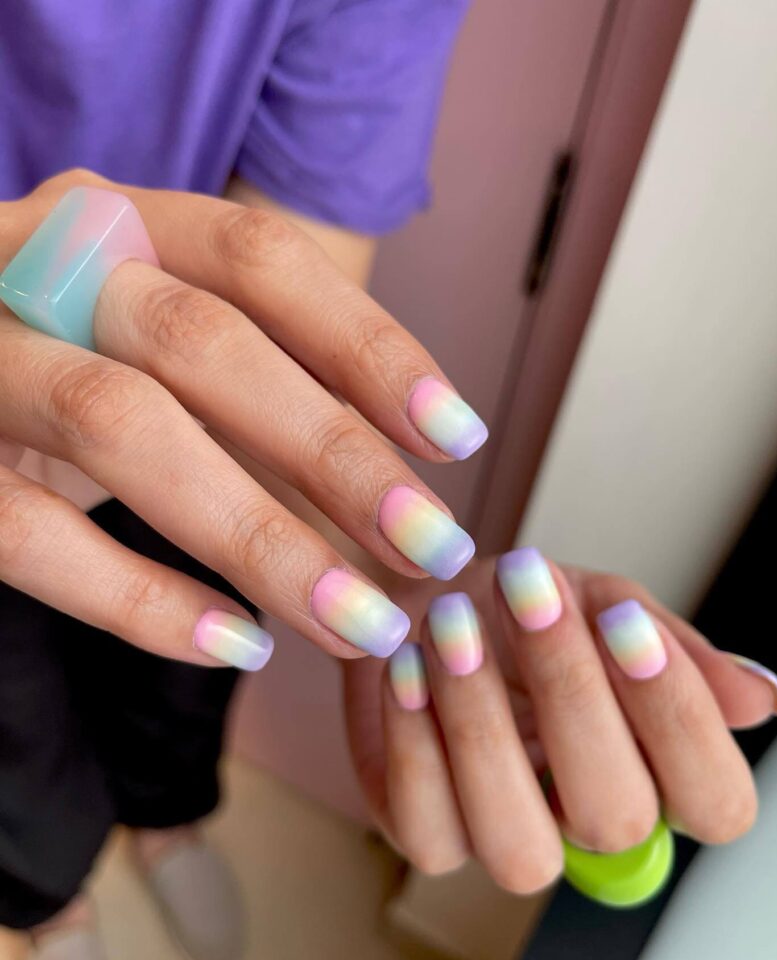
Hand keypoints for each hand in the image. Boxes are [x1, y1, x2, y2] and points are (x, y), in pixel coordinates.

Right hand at [0, 169, 485, 666]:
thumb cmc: (61, 365)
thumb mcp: (151, 344)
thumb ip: (255, 390)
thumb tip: (395, 495)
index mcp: (115, 222)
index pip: (259, 259)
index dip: (367, 344)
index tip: (459, 437)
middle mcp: (36, 264)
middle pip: (205, 344)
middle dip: (336, 453)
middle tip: (432, 548)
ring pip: (122, 428)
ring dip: (262, 539)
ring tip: (359, 622)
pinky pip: (33, 533)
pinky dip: (140, 599)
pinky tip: (236, 644)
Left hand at [344, 552, 776, 892]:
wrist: (421, 598)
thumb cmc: (519, 606)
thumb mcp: (599, 603)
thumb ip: (670, 647)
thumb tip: (759, 698)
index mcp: (649, 767)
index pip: (714, 801)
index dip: (681, 720)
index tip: (626, 621)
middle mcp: (582, 819)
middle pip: (617, 820)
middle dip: (572, 694)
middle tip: (528, 588)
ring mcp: (503, 837)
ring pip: (520, 851)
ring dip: (484, 727)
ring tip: (452, 622)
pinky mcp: (427, 833)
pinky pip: (427, 827)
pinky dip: (415, 739)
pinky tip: (406, 664)